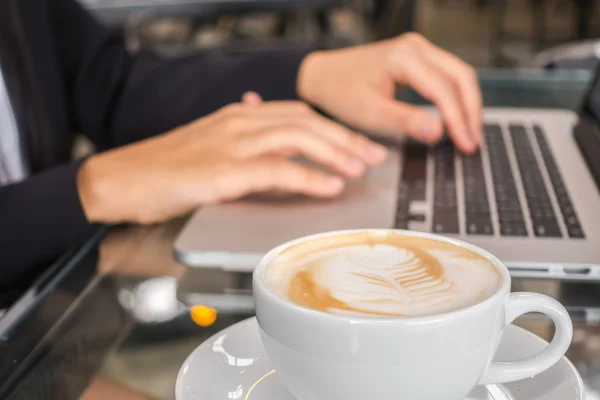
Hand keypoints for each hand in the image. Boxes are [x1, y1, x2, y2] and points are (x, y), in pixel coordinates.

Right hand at [77, 101, 386, 224]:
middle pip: (306, 122)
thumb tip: (269, 122)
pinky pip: (275, 171)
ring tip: (361, 170)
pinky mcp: (221, 172)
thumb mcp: (209, 142)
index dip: (335, 128)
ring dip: (335, 154)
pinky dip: (307, 178)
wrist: (121, 179)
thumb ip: (243, 134)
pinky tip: (330, 186)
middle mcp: (239, 123)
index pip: (299, 114)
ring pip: (297, 139)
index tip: (360, 143)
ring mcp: (230, 146)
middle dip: (345, 139)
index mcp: (239, 115)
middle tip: (374, 156)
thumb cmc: (164, 167)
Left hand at [297, 33, 481, 152]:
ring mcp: (418, 49)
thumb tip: (438, 131)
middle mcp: (415, 47)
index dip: (459, 119)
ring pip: (458, 73)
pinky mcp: (417, 57)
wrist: (324, 76)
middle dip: (471, 111)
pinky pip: (447, 74)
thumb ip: (404, 121)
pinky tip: (458, 117)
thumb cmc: (341, 92)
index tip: (466, 144)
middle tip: (473, 142)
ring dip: (468, 103)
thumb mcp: (369, 112)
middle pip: (460, 76)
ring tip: (470, 133)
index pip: (443, 89)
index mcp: (402, 57)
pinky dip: (456, 96)